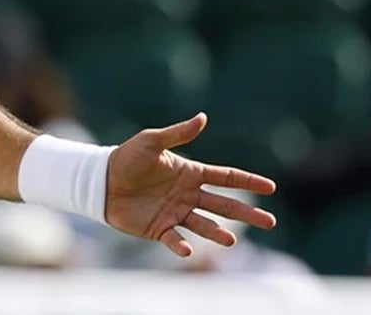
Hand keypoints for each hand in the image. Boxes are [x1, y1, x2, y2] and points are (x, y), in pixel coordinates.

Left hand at [104, 113, 277, 256]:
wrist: (100, 181)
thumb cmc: (126, 158)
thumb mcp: (152, 141)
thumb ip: (178, 134)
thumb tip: (203, 117)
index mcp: (190, 173)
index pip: (226, 178)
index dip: (248, 181)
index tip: (270, 187)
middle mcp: (188, 195)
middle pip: (224, 206)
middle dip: (247, 214)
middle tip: (270, 222)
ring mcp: (175, 213)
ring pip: (204, 225)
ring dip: (217, 233)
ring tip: (230, 240)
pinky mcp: (159, 229)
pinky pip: (174, 240)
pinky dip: (181, 246)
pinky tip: (188, 251)